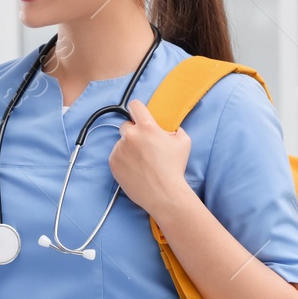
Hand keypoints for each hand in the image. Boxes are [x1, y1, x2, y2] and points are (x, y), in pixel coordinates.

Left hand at [108, 98, 192, 217]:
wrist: (164, 193)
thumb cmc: (175, 167)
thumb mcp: (184, 142)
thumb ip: (176, 130)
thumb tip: (171, 129)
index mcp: (147, 127)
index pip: (135, 105)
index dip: (137, 109)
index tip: (138, 113)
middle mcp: (130, 135)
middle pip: (126, 125)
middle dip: (133, 132)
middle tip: (143, 144)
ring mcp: (119, 149)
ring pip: (121, 142)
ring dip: (128, 147)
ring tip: (141, 161)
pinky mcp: (113, 163)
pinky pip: (116, 155)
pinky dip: (123, 159)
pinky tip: (135, 168)